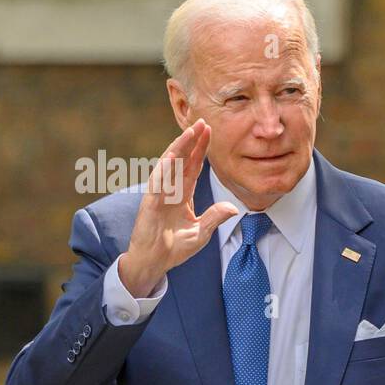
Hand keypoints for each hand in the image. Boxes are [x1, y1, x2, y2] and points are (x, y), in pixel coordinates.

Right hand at [119, 119, 238, 297]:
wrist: (154, 262)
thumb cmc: (174, 248)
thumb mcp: (201, 233)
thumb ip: (215, 218)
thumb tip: (233, 208)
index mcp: (182, 195)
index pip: (194, 167)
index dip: (201, 150)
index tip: (209, 132)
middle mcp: (170, 190)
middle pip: (183, 160)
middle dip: (192, 141)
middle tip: (202, 122)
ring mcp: (159, 195)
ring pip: (170, 166)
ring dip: (179, 149)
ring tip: (189, 133)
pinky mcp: (150, 204)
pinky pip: (158, 184)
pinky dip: (165, 170)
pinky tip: (172, 156)